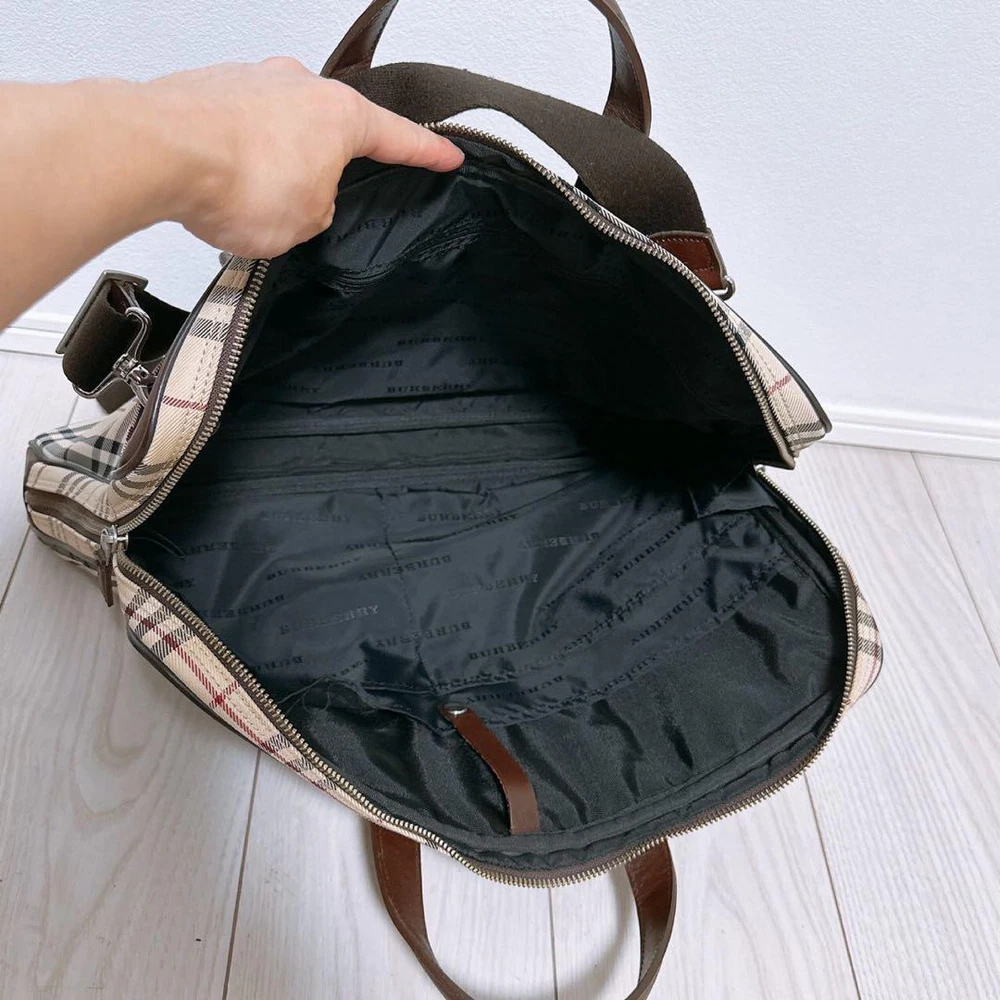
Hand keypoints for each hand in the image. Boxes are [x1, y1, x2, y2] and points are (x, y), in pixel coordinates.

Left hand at [146, 58, 463, 257]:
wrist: (159, 153)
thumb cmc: (235, 179)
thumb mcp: (307, 222)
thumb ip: (320, 209)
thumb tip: (307, 199)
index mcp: (340, 115)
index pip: (399, 137)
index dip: (428, 153)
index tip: (447, 156)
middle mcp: (298, 86)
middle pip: (329, 132)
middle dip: (323, 171)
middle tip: (307, 206)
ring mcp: (251, 82)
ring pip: (279, 134)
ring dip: (272, 170)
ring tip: (250, 205)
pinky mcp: (209, 91)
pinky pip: (238, 133)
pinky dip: (236, 162)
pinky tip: (223, 188)